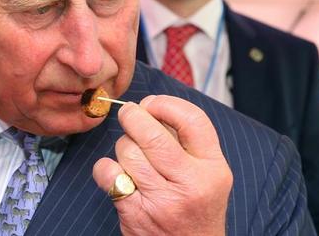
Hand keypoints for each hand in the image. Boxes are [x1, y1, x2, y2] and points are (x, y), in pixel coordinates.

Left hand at [93, 95, 232, 235]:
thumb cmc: (196, 208)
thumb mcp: (208, 176)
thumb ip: (187, 143)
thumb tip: (150, 108)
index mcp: (213, 168)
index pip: (192, 119)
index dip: (166, 104)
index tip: (152, 104)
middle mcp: (191, 184)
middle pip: (151, 133)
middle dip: (132, 116)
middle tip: (129, 115)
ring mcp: (163, 200)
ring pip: (128, 150)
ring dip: (123, 147)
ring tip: (132, 157)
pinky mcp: (136, 214)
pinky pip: (109, 173)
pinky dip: (106, 168)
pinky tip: (116, 174)